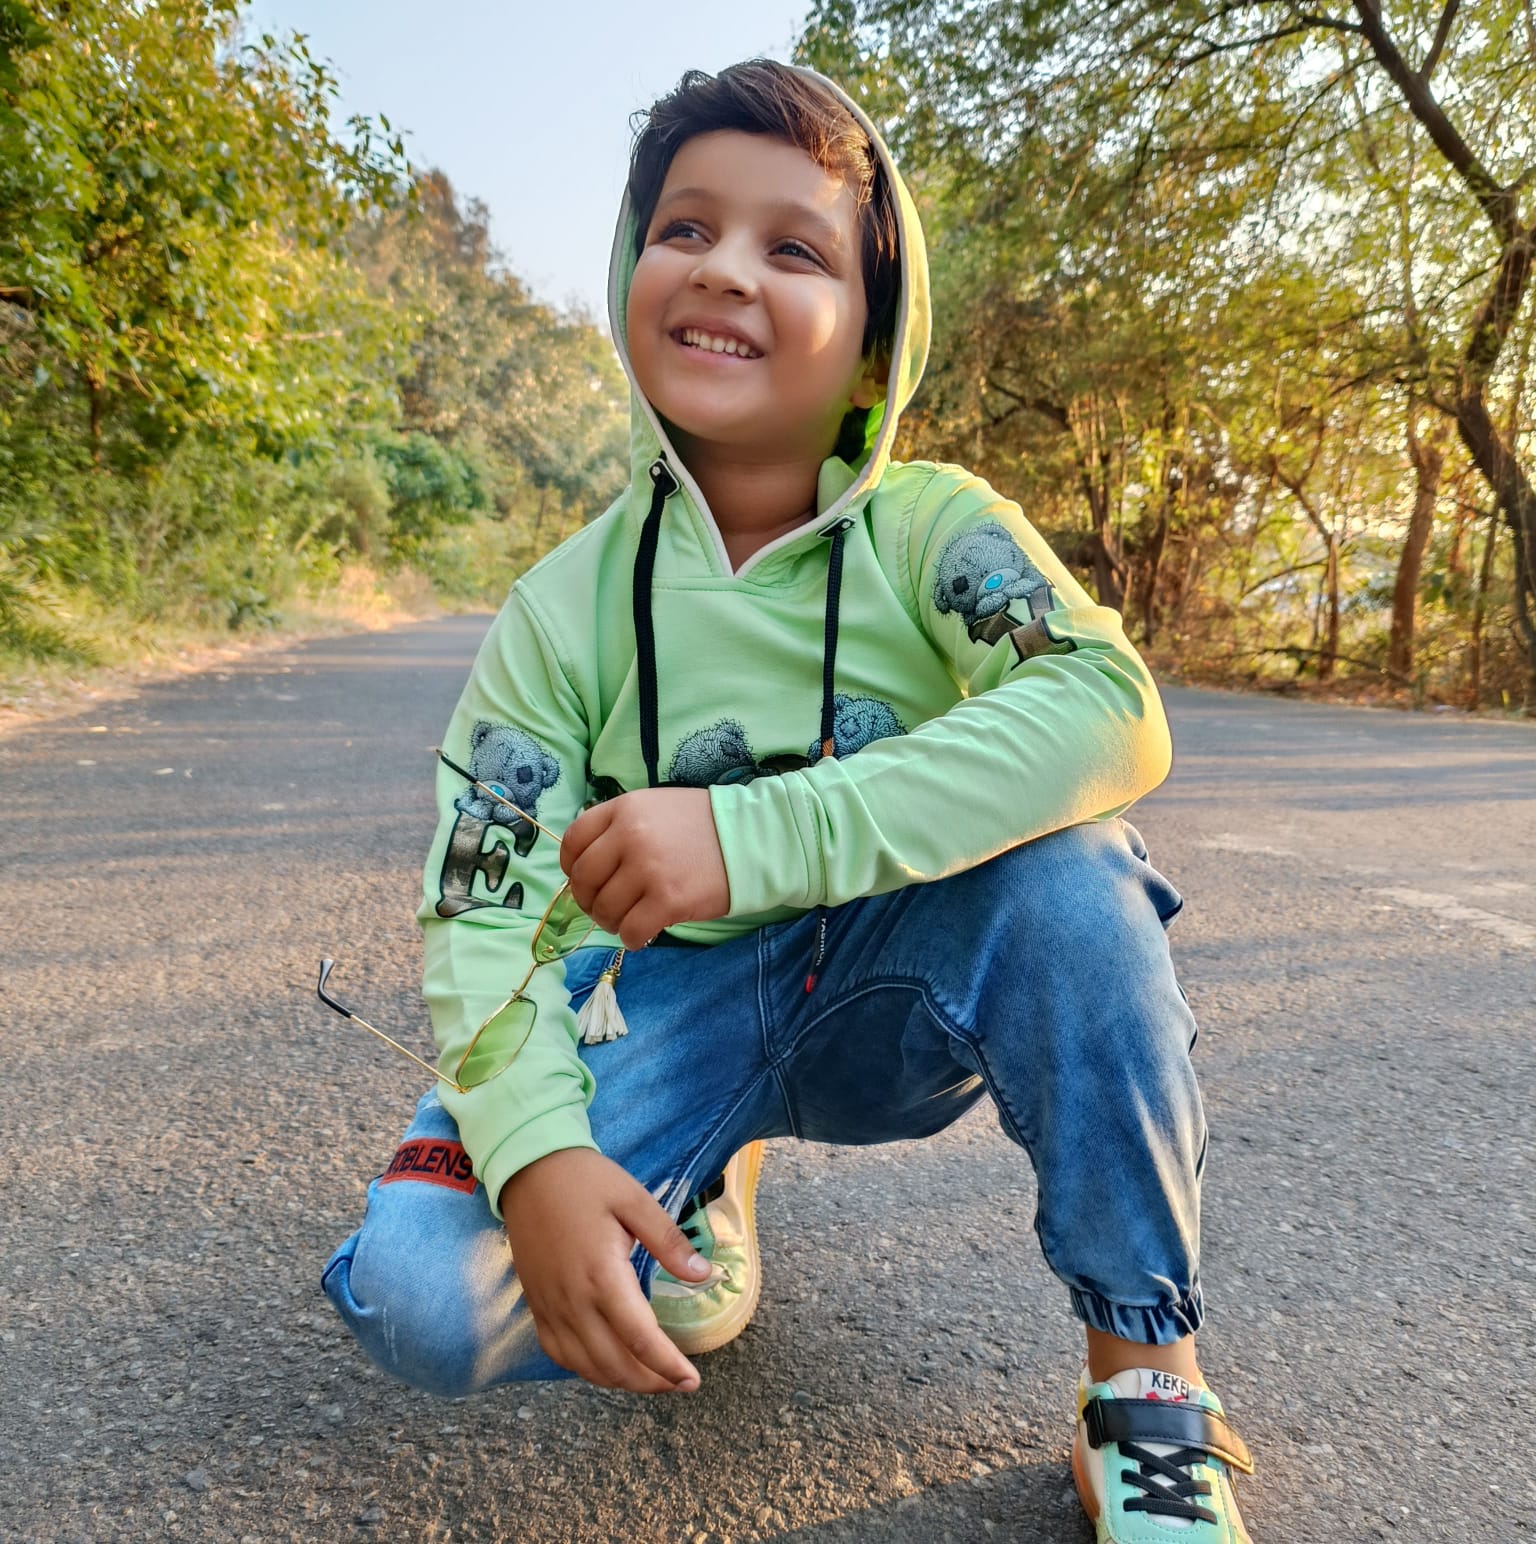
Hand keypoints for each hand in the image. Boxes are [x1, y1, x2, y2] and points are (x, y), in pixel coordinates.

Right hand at [500, 1148, 711, 1392]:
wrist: (529, 1171)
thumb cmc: (586, 1181)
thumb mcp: (635, 1200)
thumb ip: (669, 1241)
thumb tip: (704, 1275)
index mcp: (603, 1276)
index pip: (641, 1340)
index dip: (669, 1367)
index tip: (692, 1380)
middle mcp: (574, 1301)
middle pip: (615, 1364)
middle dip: (651, 1382)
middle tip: (679, 1382)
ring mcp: (551, 1307)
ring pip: (586, 1366)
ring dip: (621, 1381)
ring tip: (651, 1377)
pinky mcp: (537, 1305)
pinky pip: (560, 1354)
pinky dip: (586, 1369)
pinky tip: (607, 1363)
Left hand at [560, 787, 729, 948]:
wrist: (753, 838)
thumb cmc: (703, 826)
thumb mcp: (655, 808)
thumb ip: (619, 827)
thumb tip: (586, 867)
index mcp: (624, 809)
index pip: (573, 841)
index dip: (571, 867)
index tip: (584, 880)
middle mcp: (630, 835)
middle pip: (583, 880)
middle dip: (589, 900)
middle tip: (606, 908)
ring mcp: (648, 869)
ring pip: (604, 910)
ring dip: (611, 922)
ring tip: (630, 919)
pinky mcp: (669, 900)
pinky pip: (630, 931)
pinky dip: (632, 938)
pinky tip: (644, 932)